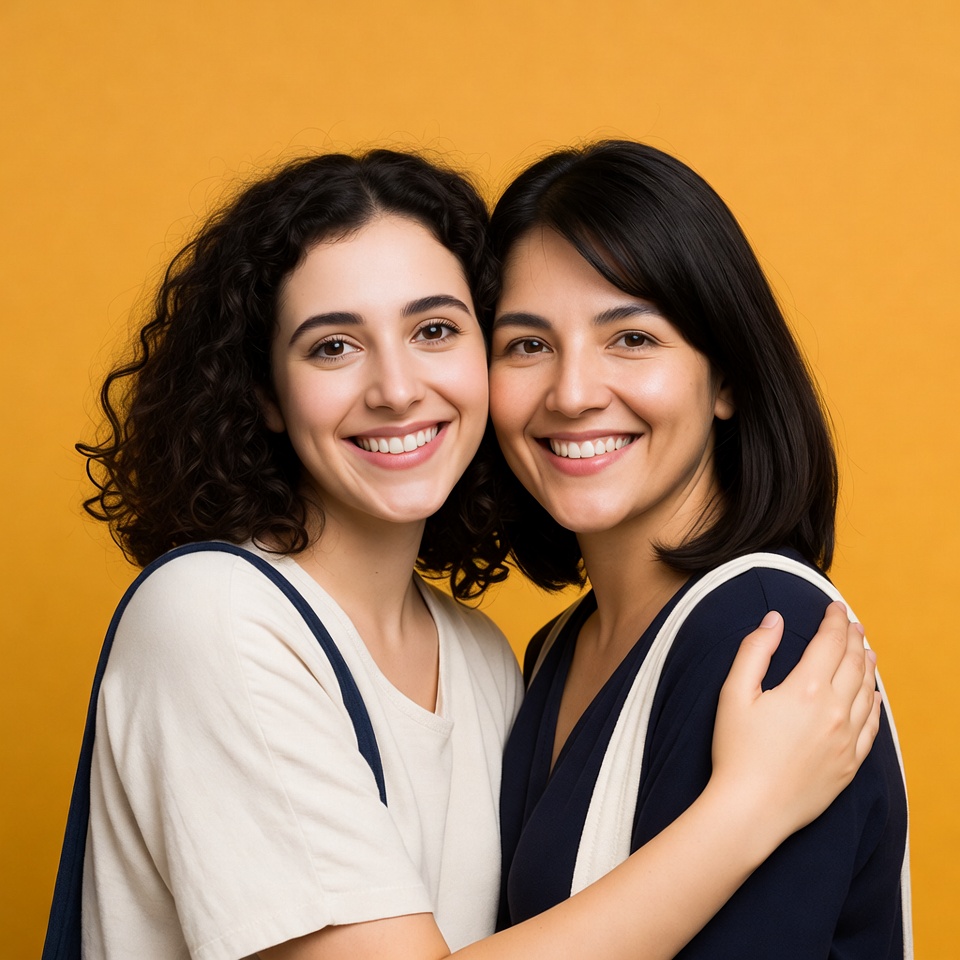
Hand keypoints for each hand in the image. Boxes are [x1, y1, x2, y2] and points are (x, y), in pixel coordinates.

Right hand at [709, 601, 880, 847]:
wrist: (751, 809)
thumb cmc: (736, 751)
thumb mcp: (733, 694)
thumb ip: (755, 651)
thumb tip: (775, 620)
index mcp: (807, 689)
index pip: (830, 643)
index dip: (834, 620)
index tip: (834, 607)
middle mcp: (835, 711)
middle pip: (853, 663)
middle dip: (853, 638)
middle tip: (851, 623)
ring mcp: (846, 740)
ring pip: (867, 692)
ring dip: (867, 666)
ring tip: (865, 651)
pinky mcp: (849, 764)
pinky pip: (871, 727)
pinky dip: (875, 704)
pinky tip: (873, 696)